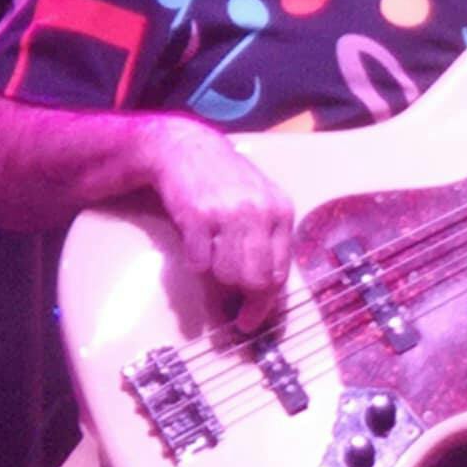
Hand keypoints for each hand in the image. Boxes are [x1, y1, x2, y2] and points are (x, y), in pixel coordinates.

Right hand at [144, 116, 293, 329]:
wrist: (185, 148)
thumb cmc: (225, 179)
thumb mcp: (260, 200)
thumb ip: (269, 237)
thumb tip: (268, 287)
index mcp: (280, 211)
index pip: (280, 271)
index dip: (267, 302)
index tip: (256, 319)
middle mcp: (258, 212)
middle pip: (257, 279)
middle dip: (247, 304)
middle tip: (238, 318)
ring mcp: (228, 214)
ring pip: (229, 274)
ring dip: (220, 281)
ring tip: (215, 266)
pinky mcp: (197, 216)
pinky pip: (200, 262)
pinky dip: (197, 264)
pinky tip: (197, 248)